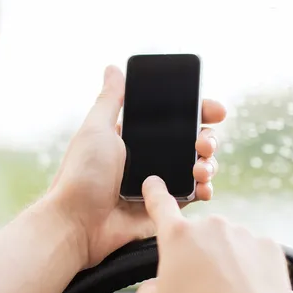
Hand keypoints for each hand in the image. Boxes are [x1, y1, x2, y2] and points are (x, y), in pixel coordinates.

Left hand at [47, 65, 225, 267]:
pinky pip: (193, 195)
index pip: (173, 118)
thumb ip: (110, 100)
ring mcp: (158, 183)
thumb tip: (113, 67)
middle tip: (204, 143)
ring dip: (209, 163)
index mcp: (134, 137)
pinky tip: (204, 187)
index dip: (197, 112)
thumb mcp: (95, 129)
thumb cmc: (82, 175)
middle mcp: (149, 158)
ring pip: (197, 167)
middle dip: (207, 138)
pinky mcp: (164, 207)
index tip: (214, 110)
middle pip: (191, 141)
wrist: (78, 224)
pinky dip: (205, 189)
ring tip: (202, 167)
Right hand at [133, 176, 292, 292]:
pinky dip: (248, 268)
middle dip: (195, 255)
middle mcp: (211, 226)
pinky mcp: (269, 246)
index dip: (154, 193)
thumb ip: (145, 289)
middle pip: (197, 236)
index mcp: (178, 236)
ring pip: (227, 244)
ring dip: (223, 262)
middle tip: (199, 288)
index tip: (154, 183)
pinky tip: (246, 291)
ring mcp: (243, 234)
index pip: (160, 204)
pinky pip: (253, 253)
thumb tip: (156, 285)